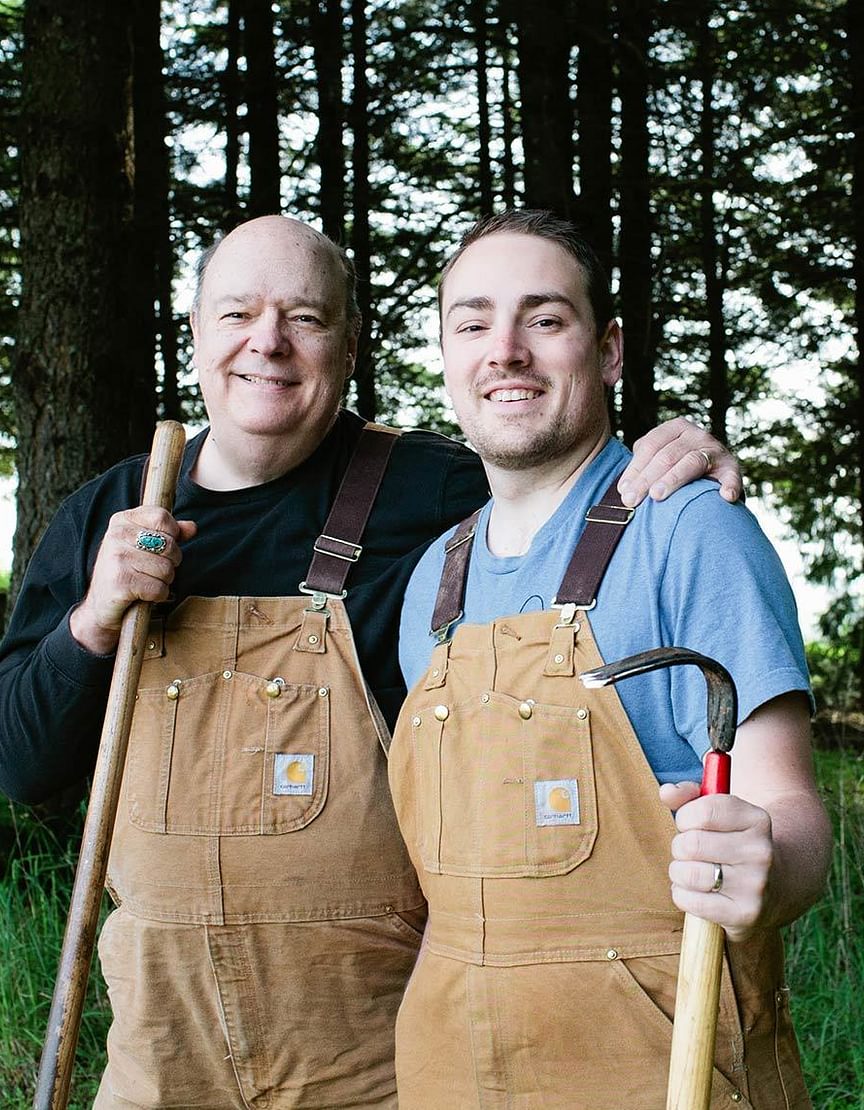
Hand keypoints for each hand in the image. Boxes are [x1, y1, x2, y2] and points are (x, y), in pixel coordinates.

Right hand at [70, 508, 196, 654]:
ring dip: (164, 581)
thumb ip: (169, 534)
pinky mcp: (121, 582)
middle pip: (169, 545)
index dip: (172, 535)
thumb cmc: (126, 574)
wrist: (101, 607)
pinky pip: (159, 588)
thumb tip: (192, 527)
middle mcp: (116, 535)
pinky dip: (158, 595)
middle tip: (152, 571)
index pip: (162, 517)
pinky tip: (143, 595)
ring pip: (167, 569)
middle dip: (170, 562)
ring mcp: (117, 558)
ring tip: (146, 582)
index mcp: (122, 521)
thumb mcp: (144, 547)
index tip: (161, 548)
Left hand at [617, 417, 742, 507]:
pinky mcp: (731, 467)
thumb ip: (643, 467)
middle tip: (631, 500)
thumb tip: (624, 491)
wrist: (717, 472)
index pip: (650, 446)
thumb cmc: (678, 467)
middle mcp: (696, 435)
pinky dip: (730, 484)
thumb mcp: (660, 458)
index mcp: (675, 428)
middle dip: (646, 479)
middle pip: (666, 455)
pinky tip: (725, 496)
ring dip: (672, 480)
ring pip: (690, 463)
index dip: (634, 469)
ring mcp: (715, 449)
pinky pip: (731, 475)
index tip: (623, 491)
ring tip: (657, 496)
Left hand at [659, 781, 773, 942]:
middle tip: (690, 852)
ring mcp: (755, 884)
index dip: (685, 818)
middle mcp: (761, 851)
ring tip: (692, 871)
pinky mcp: (745, 914)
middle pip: (690, 844)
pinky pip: (689, 900)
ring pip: (687, 873)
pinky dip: (682, 895)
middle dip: (680, 847)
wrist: (774, 888)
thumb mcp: (719, 813)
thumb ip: (688, 796)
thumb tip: (666, 793)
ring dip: (679, 872)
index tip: (690, 825)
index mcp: (757, 819)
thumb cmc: (731, 843)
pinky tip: (696, 891)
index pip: (703, 812)